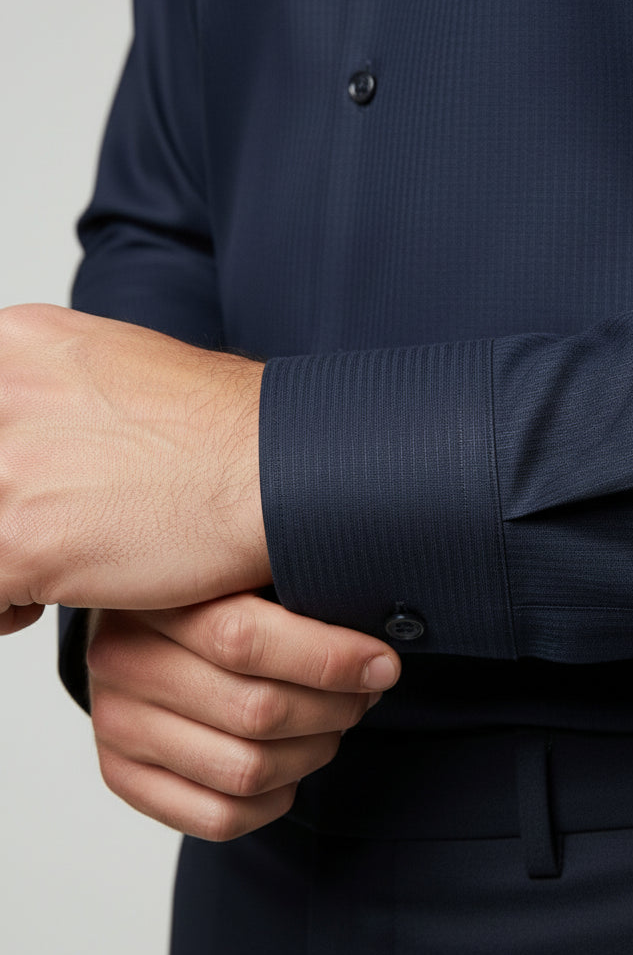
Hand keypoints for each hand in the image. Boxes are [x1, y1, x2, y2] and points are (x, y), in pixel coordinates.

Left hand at [0, 303, 270, 633]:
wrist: (282, 469)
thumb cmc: (224, 431)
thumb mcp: (115, 365)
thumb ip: (47, 391)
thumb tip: (20, 434)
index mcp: (15, 344)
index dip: (3, 465)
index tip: (21, 493)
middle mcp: (1, 392)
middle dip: (0, 514)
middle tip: (33, 529)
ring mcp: (7, 466)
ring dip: (0, 562)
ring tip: (44, 566)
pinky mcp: (19, 541)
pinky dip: (4, 610)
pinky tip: (48, 599)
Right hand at [86, 593, 400, 839]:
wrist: (134, 625)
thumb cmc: (207, 592)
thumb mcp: (235, 567)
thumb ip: (288, 580)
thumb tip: (379, 621)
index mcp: (156, 600)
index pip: (245, 640)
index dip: (330, 659)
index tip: (382, 663)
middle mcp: (124, 664)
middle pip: (256, 712)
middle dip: (335, 708)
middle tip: (365, 694)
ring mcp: (118, 726)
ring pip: (246, 771)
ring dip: (313, 753)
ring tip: (333, 724)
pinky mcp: (123, 777)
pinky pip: (220, 817)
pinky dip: (276, 798)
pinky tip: (292, 766)